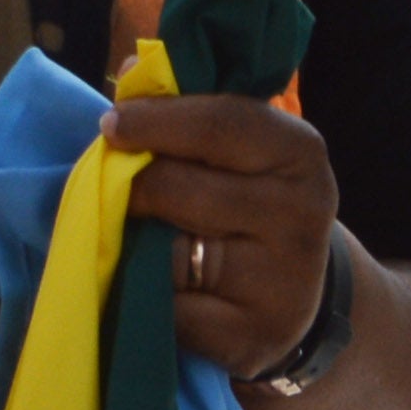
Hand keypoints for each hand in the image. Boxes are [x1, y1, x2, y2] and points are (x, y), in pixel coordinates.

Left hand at [107, 92, 340, 382]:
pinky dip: (148, 303)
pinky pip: (171, 313)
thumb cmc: (247, 206)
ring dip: (134, 245)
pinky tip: (152, 291)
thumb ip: (187, 112)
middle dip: (132, 186)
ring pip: (169, 253)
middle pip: (182, 188)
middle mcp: (302, 213)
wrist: (295, 300)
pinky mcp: (255, 337)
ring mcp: (283, 280)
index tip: (110, 125)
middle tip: (109, 186)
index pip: (220, 122)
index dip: (155, 120)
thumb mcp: (237, 154)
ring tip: (130, 237)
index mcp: (299, 152)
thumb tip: (130, 72)